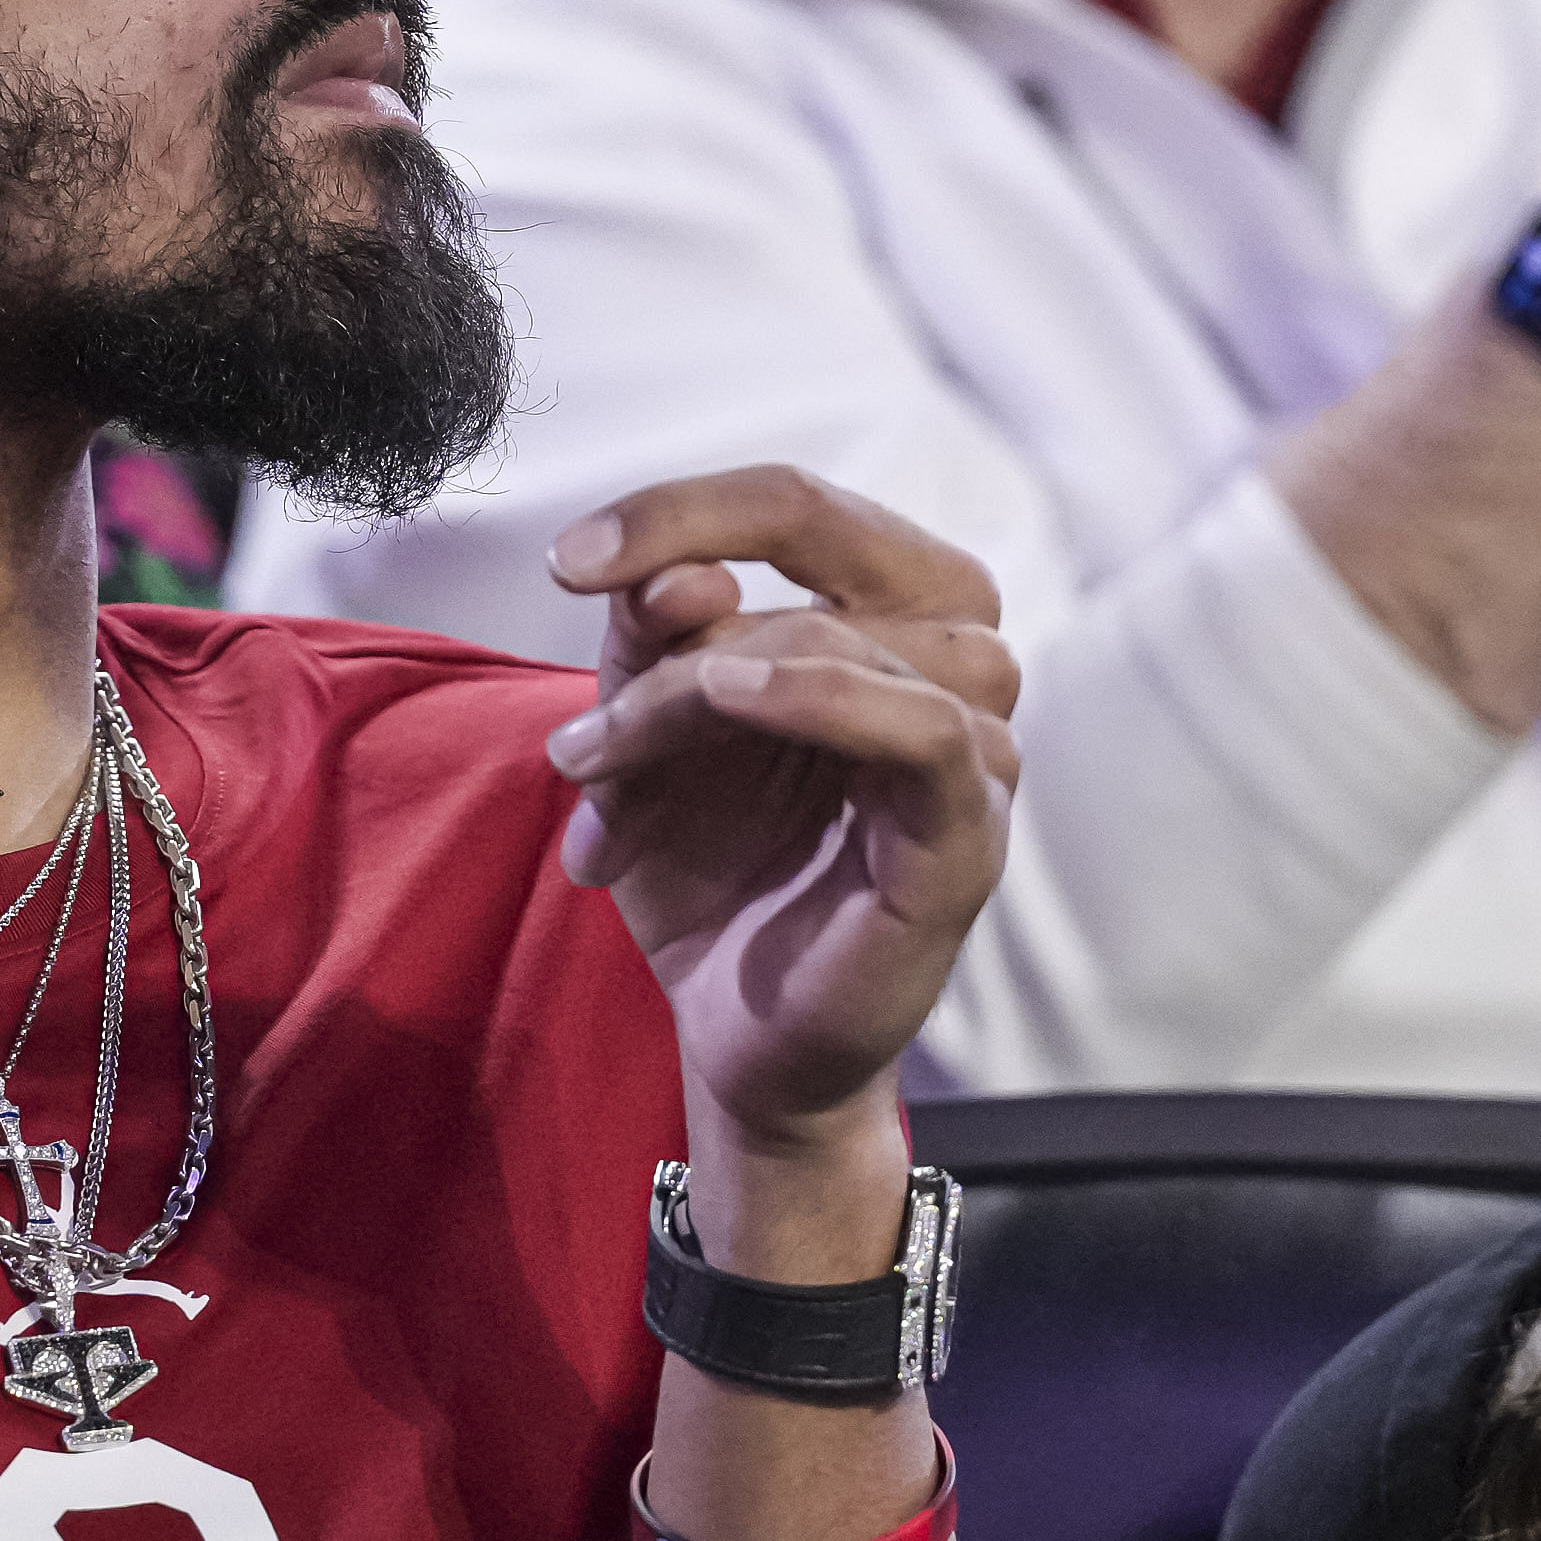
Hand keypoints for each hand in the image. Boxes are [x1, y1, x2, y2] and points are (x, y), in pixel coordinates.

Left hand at [542, 468, 1020, 1157]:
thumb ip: (655, 637)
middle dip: (683, 571)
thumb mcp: (643, 732)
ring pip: (845, 635)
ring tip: (605, 765)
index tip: (568, 562)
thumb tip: (685, 570)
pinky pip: (929, 729)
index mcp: (885, 615)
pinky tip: (729, 698)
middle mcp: (949, 660)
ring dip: (700, 683)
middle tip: (583, 651)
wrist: (732, 1035)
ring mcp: (972, 746)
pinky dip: (827, 694)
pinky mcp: (971, 832)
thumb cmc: (707, 871)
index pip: (798, 506)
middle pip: (829, 535)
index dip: (680, 508)